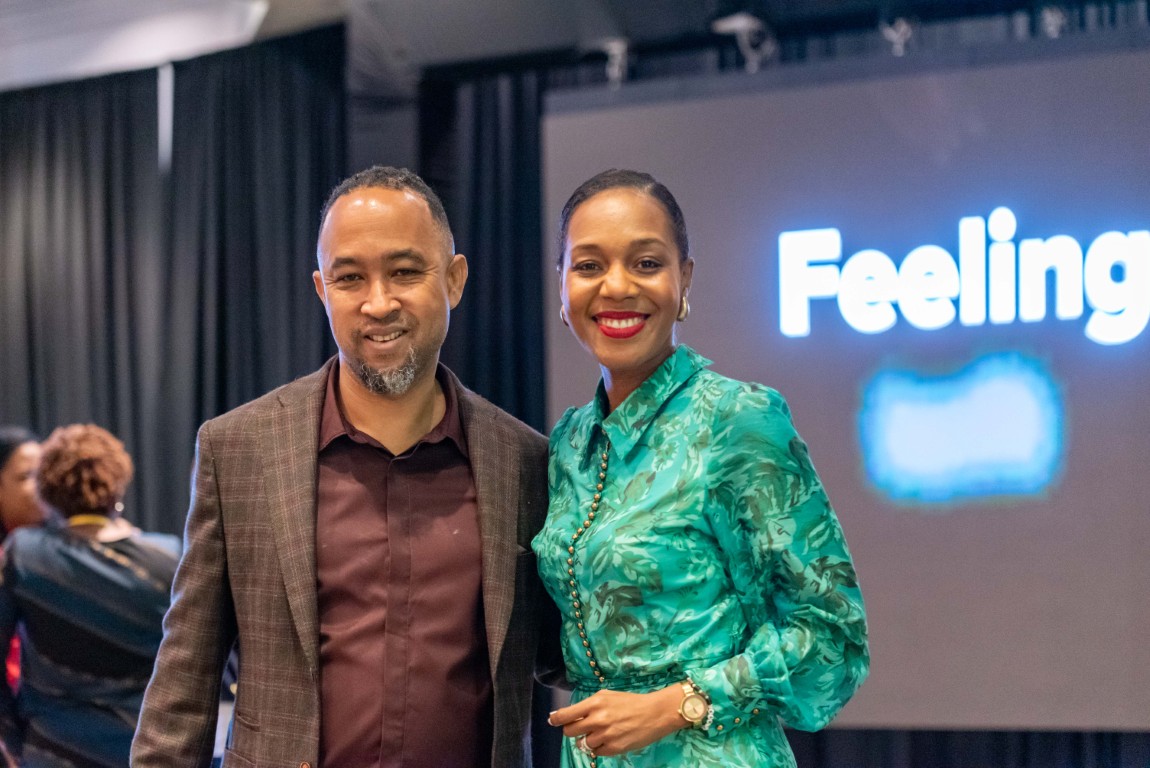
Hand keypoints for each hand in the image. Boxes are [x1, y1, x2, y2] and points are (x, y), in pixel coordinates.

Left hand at [548, 684, 685, 756]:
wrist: (655, 713)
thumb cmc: (630, 702)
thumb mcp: (607, 696)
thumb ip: (587, 705)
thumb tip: (564, 715)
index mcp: (595, 703)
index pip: (565, 715)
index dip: (556, 719)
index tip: (552, 720)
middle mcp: (598, 719)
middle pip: (569, 732)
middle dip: (572, 731)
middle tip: (582, 728)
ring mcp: (605, 735)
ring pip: (583, 743)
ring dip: (588, 740)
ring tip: (602, 732)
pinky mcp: (614, 748)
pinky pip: (596, 752)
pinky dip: (600, 747)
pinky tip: (610, 738)